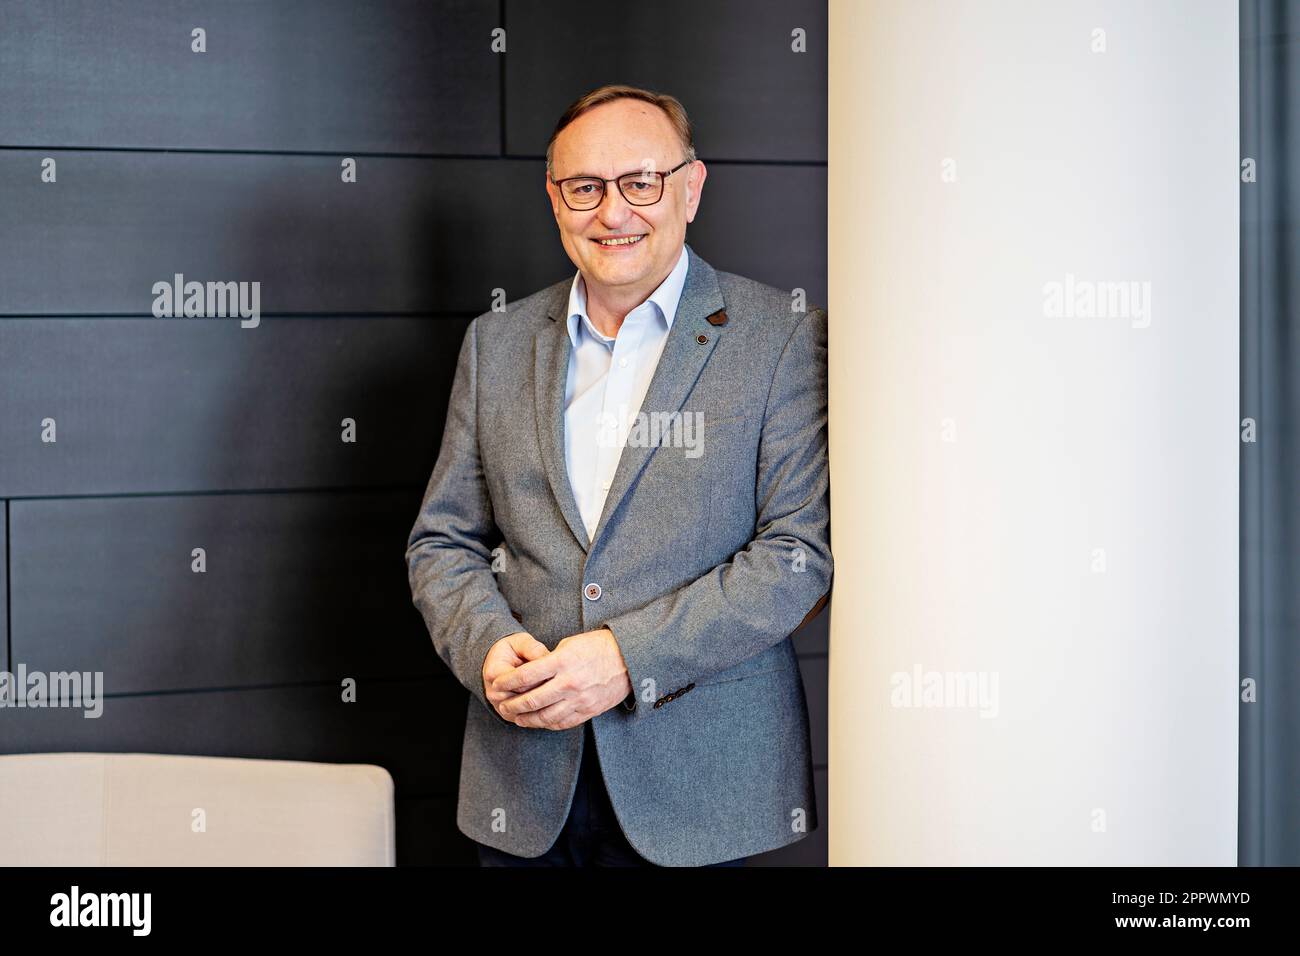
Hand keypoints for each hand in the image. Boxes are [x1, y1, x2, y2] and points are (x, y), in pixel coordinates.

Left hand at [492, 628, 631, 729]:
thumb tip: (532, 673)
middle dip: (512, 705)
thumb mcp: (570, 644)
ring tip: (517, 717)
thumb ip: (550, 660)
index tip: (497, 684)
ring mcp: (579, 700)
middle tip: (502, 705)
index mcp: (562, 662)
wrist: (630, 658)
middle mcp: (569, 683)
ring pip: (545, 717)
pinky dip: (547, 724)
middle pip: (531, 700)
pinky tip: (539, 721)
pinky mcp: (588, 710)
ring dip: (527, 719)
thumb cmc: (599, 646)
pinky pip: (562, 723)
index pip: (525, 676)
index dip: (506, 682)